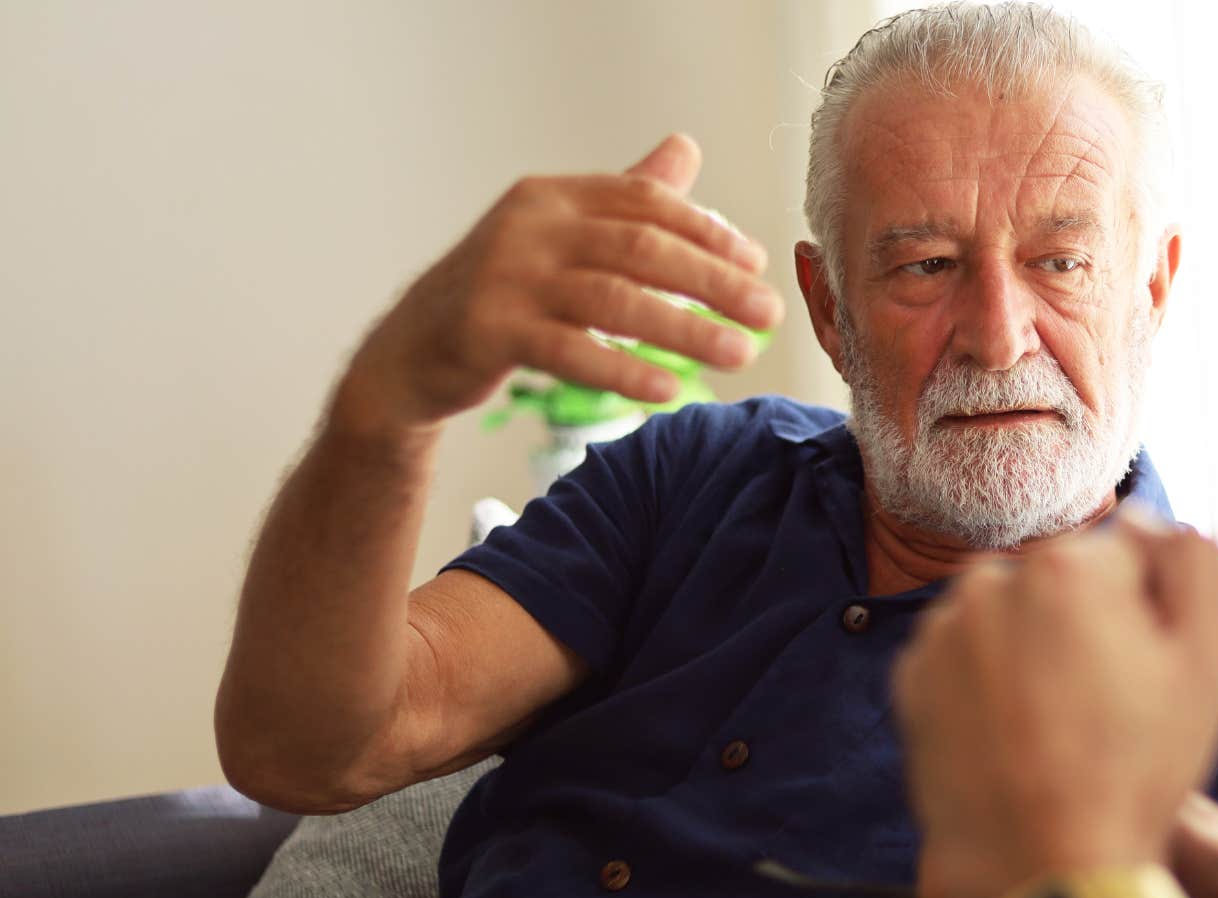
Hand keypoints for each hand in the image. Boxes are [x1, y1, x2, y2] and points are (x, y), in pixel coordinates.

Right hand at [339, 133, 782, 431]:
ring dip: (685, 329)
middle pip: (641, 248)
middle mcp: (530, 227)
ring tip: (739, 355)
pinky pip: (569, 351)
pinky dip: (623, 370)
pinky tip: (667, 389)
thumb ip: (622, 199)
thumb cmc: (502, 292)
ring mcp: (505, 278)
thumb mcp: (561, 236)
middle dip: (713, 280)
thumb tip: (685, 148)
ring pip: (614, 301)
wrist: (411, 349)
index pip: (645, 202)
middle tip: (768, 313)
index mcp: (554, 197)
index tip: (757, 264)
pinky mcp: (487, 331)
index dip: (707, 231)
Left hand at [893, 511, 1217, 897]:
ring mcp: (942, 632)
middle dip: (1088, 625)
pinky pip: (968, 659)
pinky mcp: (910, 679)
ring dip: (1036, 652)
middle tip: (1106, 708)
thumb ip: (1197, 563)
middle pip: (1064, 582)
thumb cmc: (1136, 771)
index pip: (1129, 554)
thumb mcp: (1212, 663)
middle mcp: (991, 580)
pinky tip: (1016, 738)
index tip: (1146, 673)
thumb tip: (1158, 518)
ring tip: (1058, 729)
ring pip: (1013, 618)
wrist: (1043, 870)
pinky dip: (991, 686)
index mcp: (1067, 564)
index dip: (1151, 614)